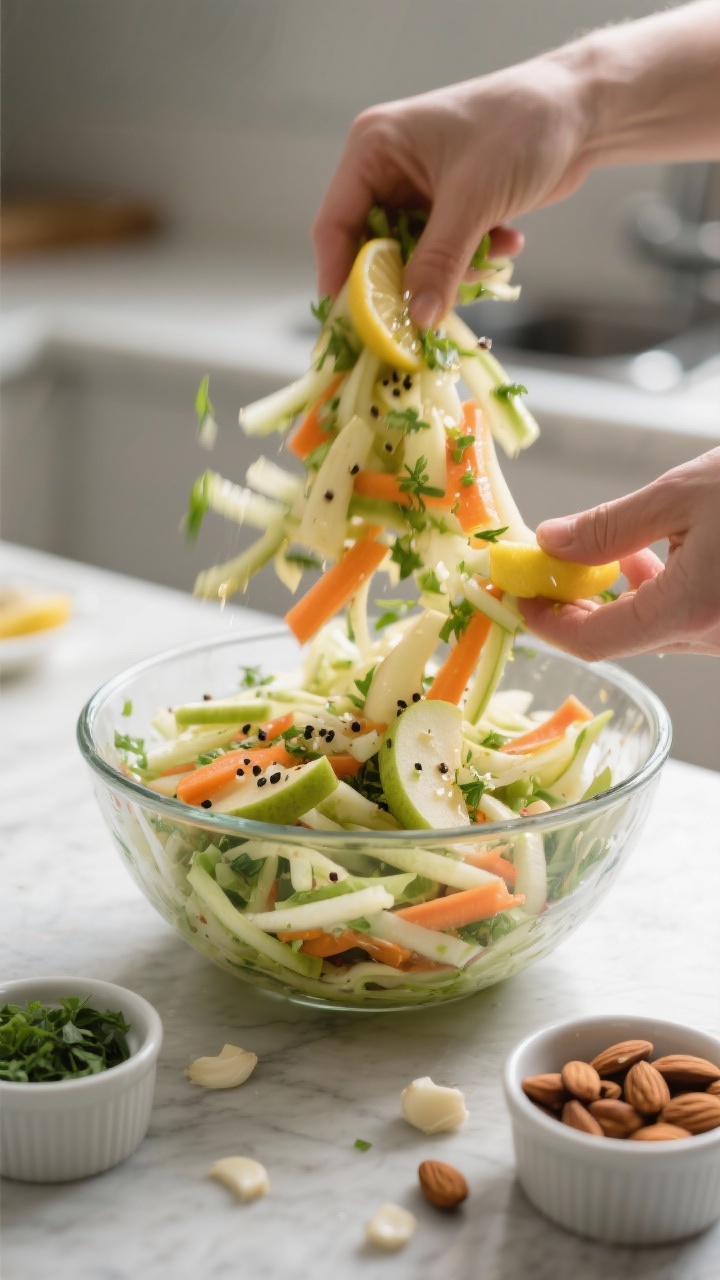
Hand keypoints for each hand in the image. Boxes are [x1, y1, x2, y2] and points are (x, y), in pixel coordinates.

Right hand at [313, 4, 719, 323]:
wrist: (583, 112)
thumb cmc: (520, 130)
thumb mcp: (473, 201)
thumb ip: (439, 264)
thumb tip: (415, 319)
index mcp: (374, 149)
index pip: (336, 224)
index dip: (340, 277)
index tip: (352, 323)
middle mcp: (387, 169)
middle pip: (372, 249)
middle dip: (405, 281)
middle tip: (424, 315)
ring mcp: (418, 190)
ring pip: (412, 258)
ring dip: (451, 270)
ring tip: (490, 256)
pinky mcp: (448, 207)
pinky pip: (443, 254)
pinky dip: (471, 258)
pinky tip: (507, 241)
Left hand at [519, 449, 719, 659]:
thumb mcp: (678, 496)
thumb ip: (609, 527)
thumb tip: (551, 542)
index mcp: (687, 611)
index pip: (594, 640)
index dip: (547, 622)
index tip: (520, 595)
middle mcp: (707, 636)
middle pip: (617, 638)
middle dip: (571, 606)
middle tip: (540, 570)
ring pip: (646, 630)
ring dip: (608, 599)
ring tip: (583, 558)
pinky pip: (677, 619)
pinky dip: (648, 595)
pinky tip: (637, 557)